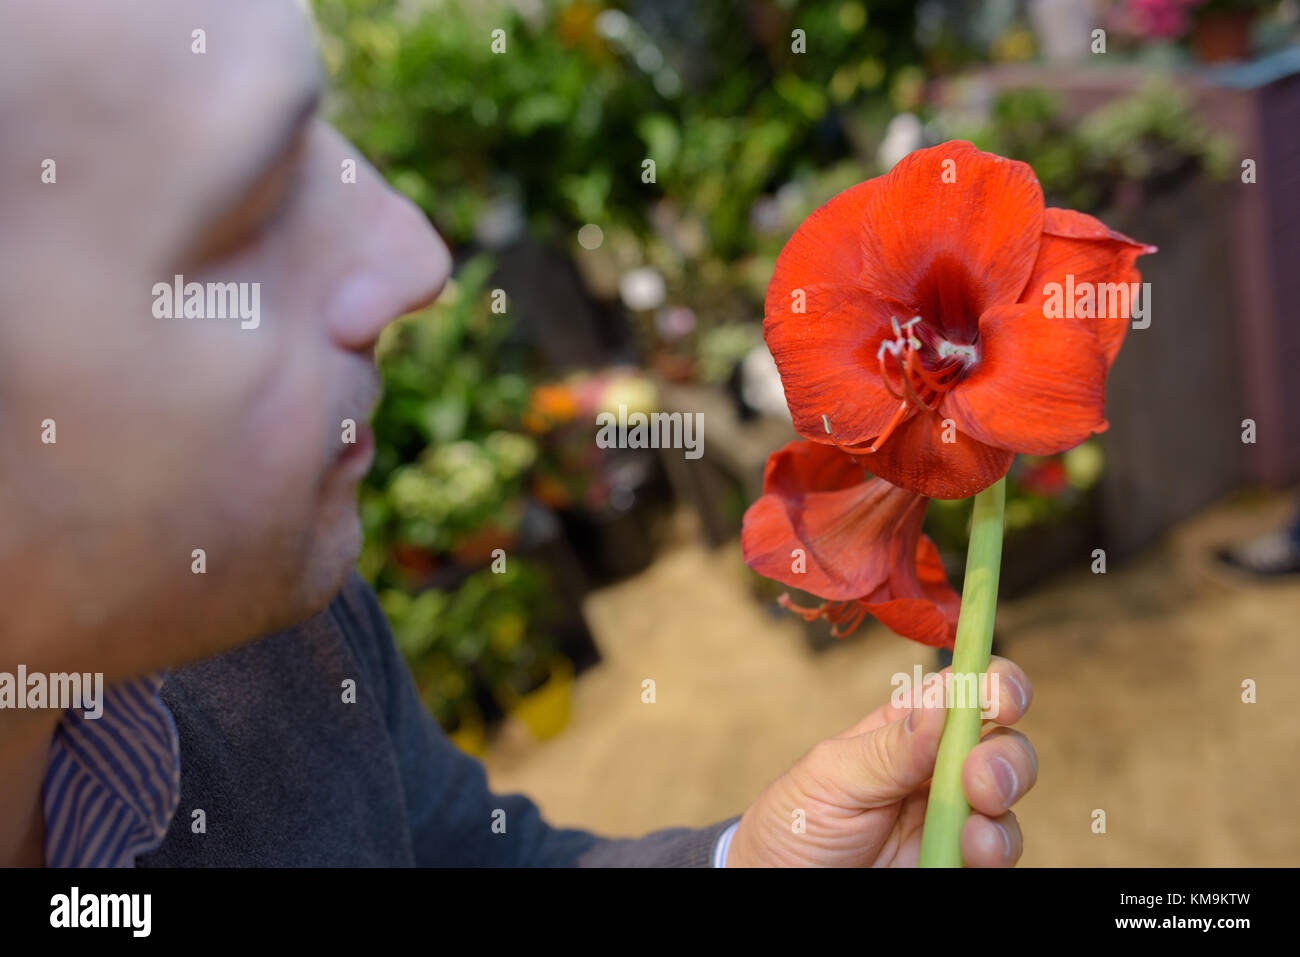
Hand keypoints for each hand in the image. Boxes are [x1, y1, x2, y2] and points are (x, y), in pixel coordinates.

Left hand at [726, 656, 1035, 866]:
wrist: (781, 883)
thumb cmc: (797, 822)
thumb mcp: (831, 775)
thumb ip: (890, 747)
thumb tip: (943, 701)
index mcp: (906, 727)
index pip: (963, 690)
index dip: (992, 682)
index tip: (1002, 696)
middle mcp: (939, 765)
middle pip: (1002, 740)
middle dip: (1004, 755)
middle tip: (977, 781)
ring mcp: (953, 813)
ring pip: (1010, 793)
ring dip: (1003, 803)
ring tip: (974, 833)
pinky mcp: (958, 857)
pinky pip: (1001, 847)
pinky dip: (997, 847)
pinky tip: (973, 851)